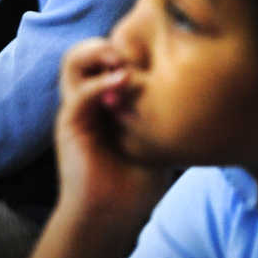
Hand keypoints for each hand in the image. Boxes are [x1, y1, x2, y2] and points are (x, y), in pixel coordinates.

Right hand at [55, 38, 170, 219]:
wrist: (112, 214)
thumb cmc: (138, 180)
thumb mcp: (157, 136)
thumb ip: (160, 108)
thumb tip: (187, 82)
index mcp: (107, 97)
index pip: (109, 55)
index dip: (128, 46)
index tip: (154, 50)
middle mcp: (89, 97)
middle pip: (88, 50)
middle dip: (110, 43)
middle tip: (133, 52)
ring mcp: (78, 107)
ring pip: (73, 60)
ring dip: (97, 52)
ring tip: (120, 61)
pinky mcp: (70, 122)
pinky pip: (79, 92)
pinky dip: (100, 84)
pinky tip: (122, 83)